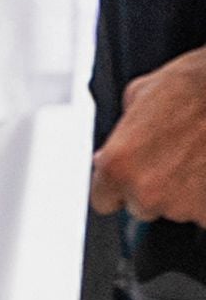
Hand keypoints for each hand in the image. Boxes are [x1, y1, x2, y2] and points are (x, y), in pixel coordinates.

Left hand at [102, 46, 205, 222]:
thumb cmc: (189, 87)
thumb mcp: (137, 97)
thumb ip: (120, 135)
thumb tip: (109, 154)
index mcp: (117, 165)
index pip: (104, 200)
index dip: (117, 187)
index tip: (129, 177)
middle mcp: (145, 192)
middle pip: (141, 207)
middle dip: (152, 188)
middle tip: (172, 158)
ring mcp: (183, 206)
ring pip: (176, 209)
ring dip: (184, 192)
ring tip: (196, 157)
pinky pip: (203, 212)